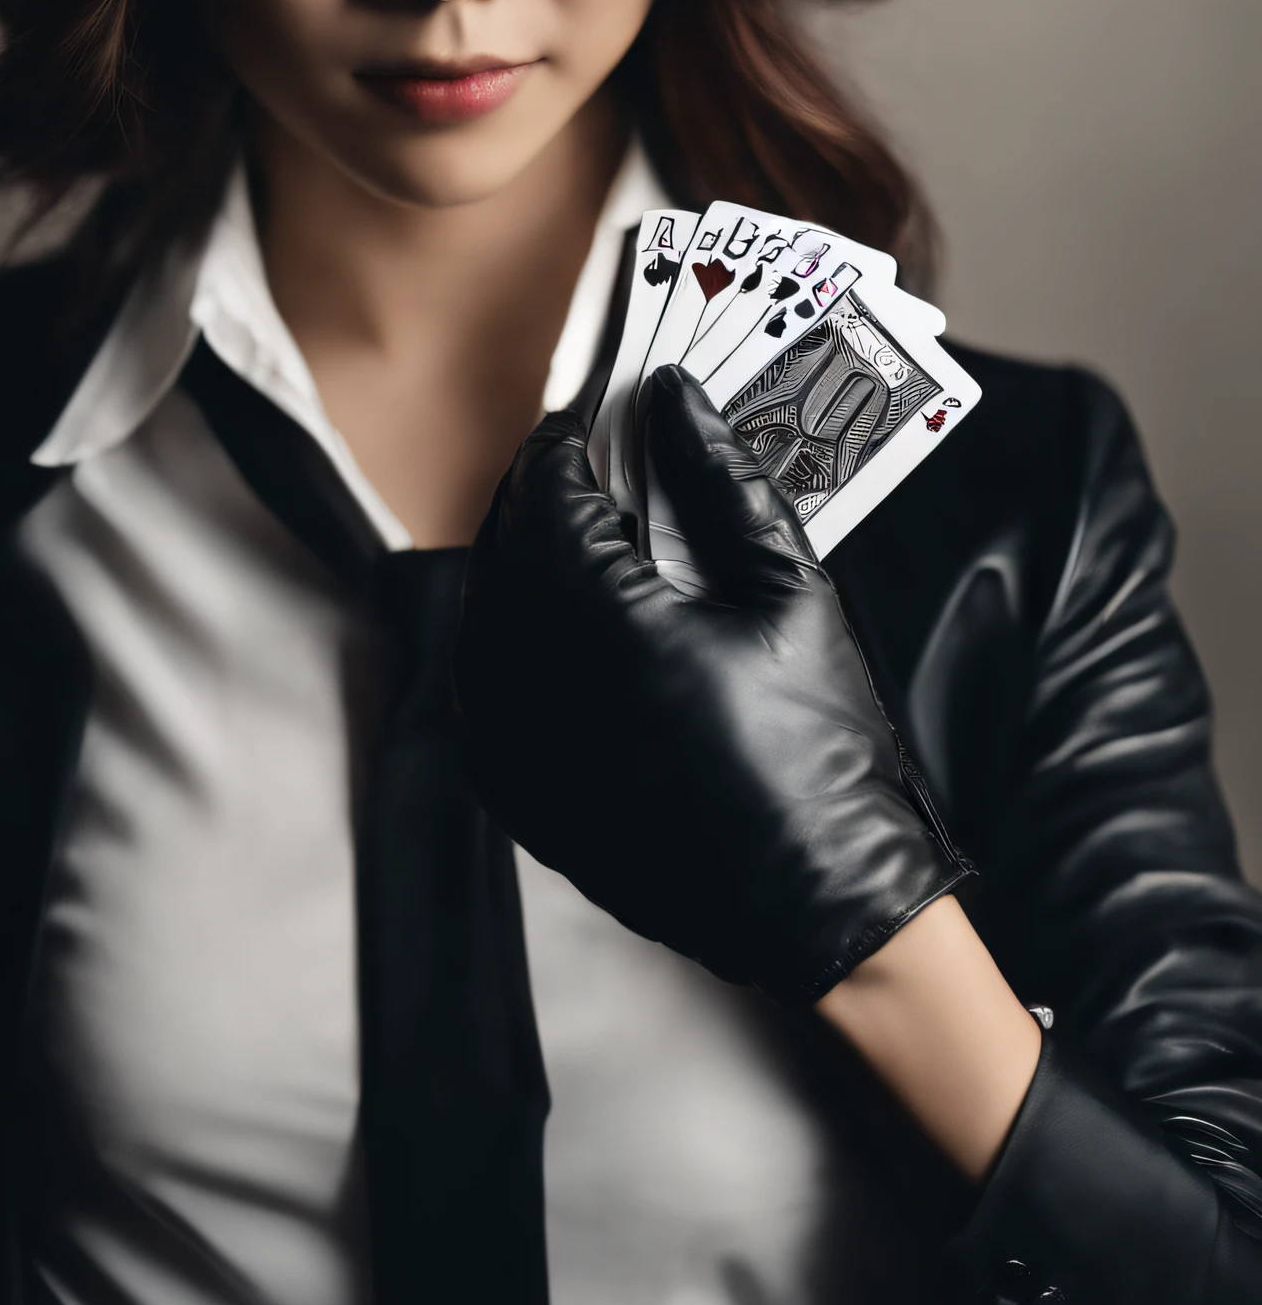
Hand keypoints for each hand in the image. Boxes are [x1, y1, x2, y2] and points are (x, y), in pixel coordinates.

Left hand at [455, 365, 973, 1005]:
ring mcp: (510, 744)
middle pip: (502, 543)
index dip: (569, 437)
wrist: (823, 907)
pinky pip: (481, 682)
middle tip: (599, 461)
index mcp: (597, 622)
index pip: (544, 490)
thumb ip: (721, 478)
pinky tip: (567, 617)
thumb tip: (673, 397)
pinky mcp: (513, 790)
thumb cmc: (820, 747)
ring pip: (482, 610)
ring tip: (589, 534)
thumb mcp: (788, 590)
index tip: (605, 411)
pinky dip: (510, 634)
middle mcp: (530, 682)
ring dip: (522, 558)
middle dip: (545, 492)